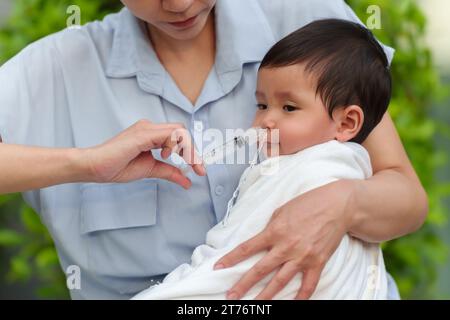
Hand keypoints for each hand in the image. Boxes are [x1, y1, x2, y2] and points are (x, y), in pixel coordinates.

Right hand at [84, 120, 205, 187]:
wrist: (95, 167)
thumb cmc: (116, 166)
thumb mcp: (151, 170)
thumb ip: (169, 172)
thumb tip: (187, 180)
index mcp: (151, 135)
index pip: (179, 137)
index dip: (192, 152)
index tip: (199, 169)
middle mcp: (150, 128)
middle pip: (182, 132)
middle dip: (194, 151)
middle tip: (199, 168)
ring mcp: (146, 129)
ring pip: (178, 131)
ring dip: (188, 149)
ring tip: (189, 164)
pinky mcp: (142, 134)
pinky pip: (168, 134)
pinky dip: (176, 145)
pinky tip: (169, 156)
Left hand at [214, 179, 356, 299]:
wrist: (336, 206)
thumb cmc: (308, 204)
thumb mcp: (282, 211)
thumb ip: (271, 228)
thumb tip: (261, 241)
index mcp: (275, 231)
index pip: (247, 248)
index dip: (231, 259)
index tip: (218, 267)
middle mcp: (286, 246)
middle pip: (260, 269)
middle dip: (243, 284)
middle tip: (231, 296)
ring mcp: (302, 256)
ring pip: (280, 281)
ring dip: (265, 296)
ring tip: (254, 306)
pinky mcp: (317, 262)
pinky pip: (308, 285)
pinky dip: (301, 297)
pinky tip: (292, 305)